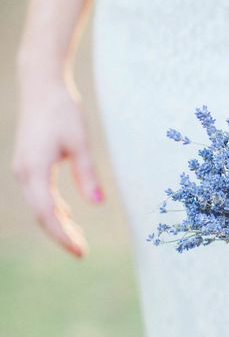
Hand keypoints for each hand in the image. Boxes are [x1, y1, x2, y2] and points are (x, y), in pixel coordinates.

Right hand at [11, 74, 103, 257]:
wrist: (41, 84)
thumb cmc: (63, 110)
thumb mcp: (81, 142)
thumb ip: (88, 174)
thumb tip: (98, 203)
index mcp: (34, 170)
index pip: (47, 213)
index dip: (62, 235)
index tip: (80, 251)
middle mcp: (24, 172)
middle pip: (41, 214)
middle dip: (61, 234)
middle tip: (81, 252)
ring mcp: (23, 168)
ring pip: (39, 204)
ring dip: (57, 222)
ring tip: (78, 238)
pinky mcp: (28, 162)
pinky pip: (38, 193)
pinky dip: (52, 207)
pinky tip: (68, 214)